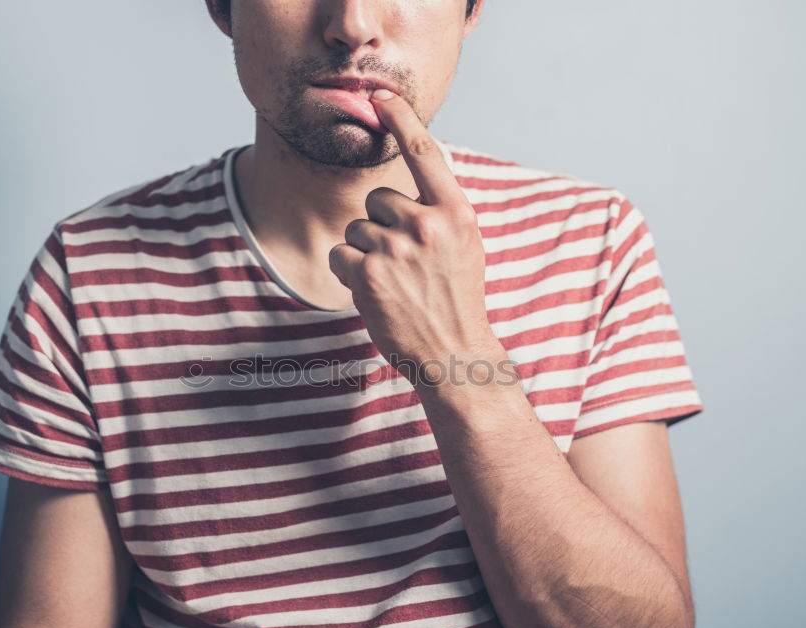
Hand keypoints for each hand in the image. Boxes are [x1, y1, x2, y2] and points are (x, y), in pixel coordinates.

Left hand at [328, 89, 497, 375]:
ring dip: (366, 252)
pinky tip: (374, 292)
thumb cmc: (456, 298)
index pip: (424, 152)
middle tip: (404, 261)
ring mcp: (396, 249)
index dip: (400, 118)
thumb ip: (440, 210)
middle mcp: (427, 225)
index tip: (380, 96)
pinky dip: (350, 272)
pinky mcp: (367, 274)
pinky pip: (341, 253)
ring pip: (357, 227)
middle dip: (382, 225)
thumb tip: (412, 177)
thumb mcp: (464, 245)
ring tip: (395, 282)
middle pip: (378, 197)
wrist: (453, 352)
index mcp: (455, 213)